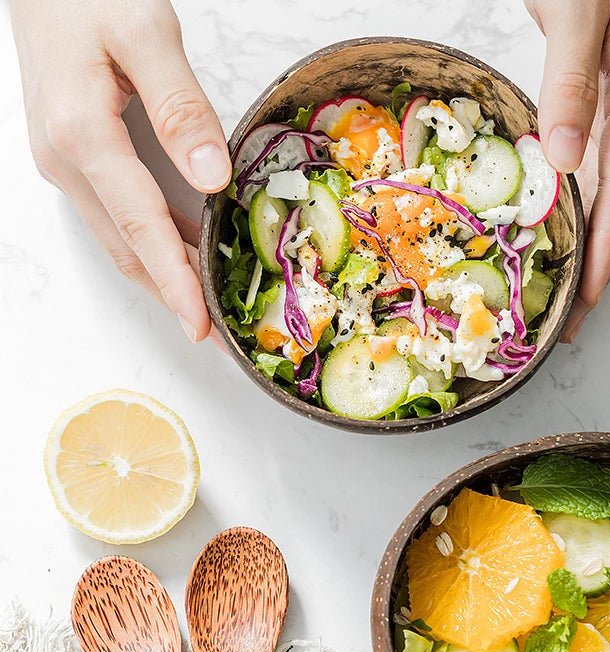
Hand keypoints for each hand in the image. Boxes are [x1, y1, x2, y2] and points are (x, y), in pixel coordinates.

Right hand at [9, 0, 230, 342]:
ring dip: (164, 279)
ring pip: (121, 240)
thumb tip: (211, 179)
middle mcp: (66, 161)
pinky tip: (186, 260)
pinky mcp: (75, 159)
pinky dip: (154, 248)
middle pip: (128, 248)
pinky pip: (119, 219)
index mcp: (82, 133)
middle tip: (218, 336)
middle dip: (174, 297)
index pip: (139, 225)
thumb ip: (180, 108)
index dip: (173, 280)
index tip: (200, 324)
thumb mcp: (145, 33)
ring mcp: (66, 164)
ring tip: (208, 310)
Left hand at [524, 0, 609, 341]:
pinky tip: (575, 241)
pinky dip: (593, 217)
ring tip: (574, 300)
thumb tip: (565, 161)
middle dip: (604, 267)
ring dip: (600, 250)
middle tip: (575, 322)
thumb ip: (574, 81)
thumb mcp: (578, 12)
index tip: (589, 296)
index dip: (607, 247)